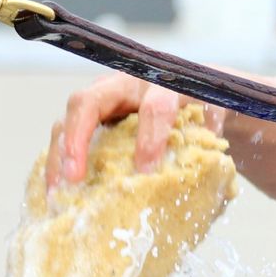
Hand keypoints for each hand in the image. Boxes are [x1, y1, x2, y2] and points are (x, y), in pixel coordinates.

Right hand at [43, 73, 224, 192]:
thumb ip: (215, 127)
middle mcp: (125, 87)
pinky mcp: (92, 120)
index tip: (146, 171)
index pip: (155, 106)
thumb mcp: (221, 113)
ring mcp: (103, 101)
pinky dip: (57, 161)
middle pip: (89, 100)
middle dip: (78, 137)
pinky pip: (65, 133)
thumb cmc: (208, 110)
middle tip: (75, 175)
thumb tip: (208, 157)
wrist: (198, 97)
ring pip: (70, 117)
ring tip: (57, 192)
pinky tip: (55, 190)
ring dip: (60, 154)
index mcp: (164, 84)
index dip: (150, 137)